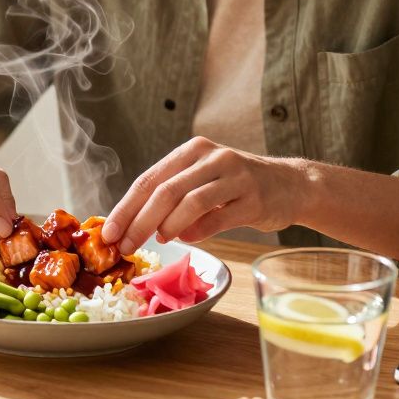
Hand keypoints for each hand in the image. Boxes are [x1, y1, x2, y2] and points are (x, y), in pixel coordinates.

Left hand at [101, 137, 304, 254]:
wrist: (290, 185)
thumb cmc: (236, 186)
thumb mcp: (202, 180)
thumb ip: (171, 196)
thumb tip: (132, 226)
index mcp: (192, 151)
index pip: (149, 179)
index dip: (125, 208)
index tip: (108, 233)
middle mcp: (213, 158)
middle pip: (166, 191)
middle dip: (139, 222)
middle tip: (124, 247)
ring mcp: (235, 177)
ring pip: (190, 202)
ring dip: (168, 226)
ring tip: (159, 241)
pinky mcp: (253, 199)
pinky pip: (218, 218)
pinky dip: (198, 232)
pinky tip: (187, 239)